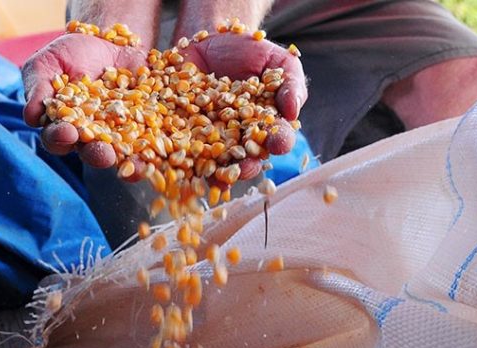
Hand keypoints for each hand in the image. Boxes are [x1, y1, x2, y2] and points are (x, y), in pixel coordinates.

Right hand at [22, 33, 146, 168]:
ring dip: (128, 162)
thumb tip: (30, 115)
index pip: (57, 138)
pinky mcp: (144, 128)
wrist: (108, 42)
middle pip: (91, 153)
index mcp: (63, 127)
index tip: (66, 132)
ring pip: (122, 155)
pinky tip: (158, 156)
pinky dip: (153, 152)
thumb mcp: (48, 64)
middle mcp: (91, 138)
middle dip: (97, 155)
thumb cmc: (70, 55)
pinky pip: (148, 145)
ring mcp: (118, 135)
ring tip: (135, 165)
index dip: (61, 138)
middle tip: (102, 154)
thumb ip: (38, 88)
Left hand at [180, 31, 307, 179]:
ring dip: (215, 174)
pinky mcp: (185, 135)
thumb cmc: (249, 51)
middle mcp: (239, 139)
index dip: (279, 141)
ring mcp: (211, 139)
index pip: (276, 137)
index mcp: (266, 125)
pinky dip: (183, 163)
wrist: (207, 41)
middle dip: (246, 166)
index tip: (279, 143)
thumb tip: (293, 110)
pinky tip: (184, 169)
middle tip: (244, 169)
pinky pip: (184, 153)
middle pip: (246, 159)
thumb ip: (291, 84)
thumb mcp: (277, 61)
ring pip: (215, 164)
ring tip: (215, 178)